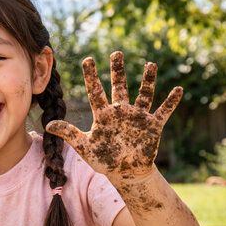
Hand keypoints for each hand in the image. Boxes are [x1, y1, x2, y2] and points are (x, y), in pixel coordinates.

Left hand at [46, 51, 181, 177]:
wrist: (126, 172)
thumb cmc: (104, 159)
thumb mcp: (85, 147)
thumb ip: (69, 134)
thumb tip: (47, 125)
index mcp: (103, 115)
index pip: (95, 92)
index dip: (91, 76)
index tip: (88, 59)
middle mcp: (121, 112)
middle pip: (119, 87)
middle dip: (117, 70)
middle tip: (116, 53)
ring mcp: (137, 117)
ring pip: (143, 95)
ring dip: (148, 81)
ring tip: (150, 65)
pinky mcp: (152, 126)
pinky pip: (163, 111)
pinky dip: (171, 102)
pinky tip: (177, 89)